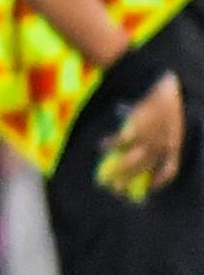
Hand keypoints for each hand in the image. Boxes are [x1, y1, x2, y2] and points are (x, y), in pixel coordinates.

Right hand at [102, 72, 185, 199]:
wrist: (163, 84)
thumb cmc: (167, 100)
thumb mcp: (172, 121)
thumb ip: (163, 136)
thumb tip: (147, 147)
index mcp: (173, 144)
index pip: (170, 169)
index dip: (160, 180)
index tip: (150, 188)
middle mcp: (161, 145)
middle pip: (144, 169)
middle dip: (130, 181)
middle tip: (116, 191)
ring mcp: (148, 138)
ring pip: (131, 161)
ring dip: (118, 172)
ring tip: (106, 180)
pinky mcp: (135, 128)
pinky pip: (120, 141)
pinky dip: (110, 145)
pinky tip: (101, 147)